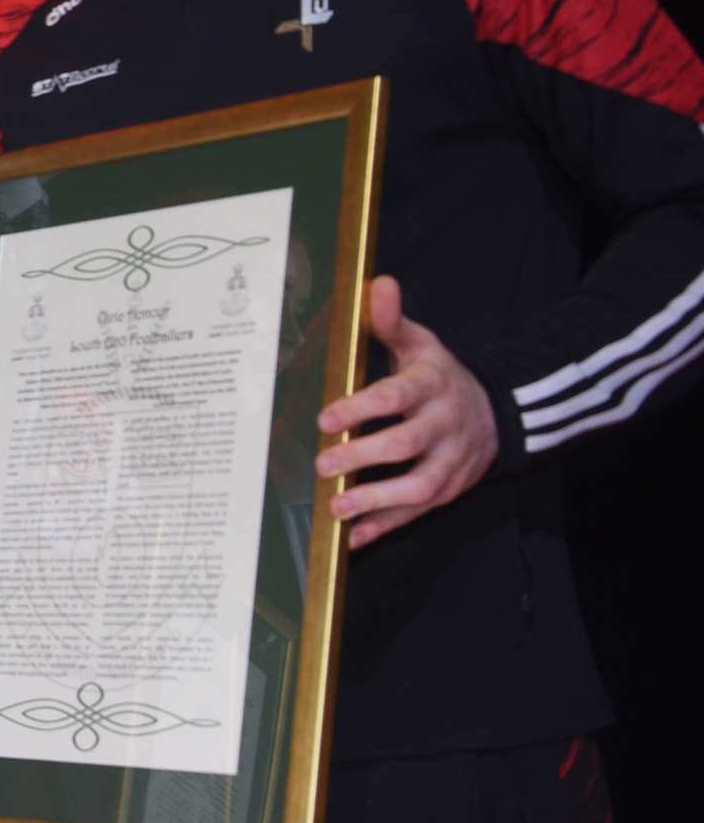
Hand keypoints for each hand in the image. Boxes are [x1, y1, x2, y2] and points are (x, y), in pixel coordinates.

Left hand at [317, 275, 502, 547]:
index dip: (362, 406)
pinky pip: (418, 514)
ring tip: (338, 509)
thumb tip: (377, 284)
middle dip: (364, 457)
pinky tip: (354, 537)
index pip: (396, 396)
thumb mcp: (421, 344)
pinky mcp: (448, 490)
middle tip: (324, 465)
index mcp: (431, 386)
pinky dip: (386, 527)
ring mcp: (449, 462)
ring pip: (417, 487)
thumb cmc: (439, 376)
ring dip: (377, 501)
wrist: (497, 414)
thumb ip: (391, 321)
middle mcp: (443, 426)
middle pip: (405, 445)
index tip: (327, 418)